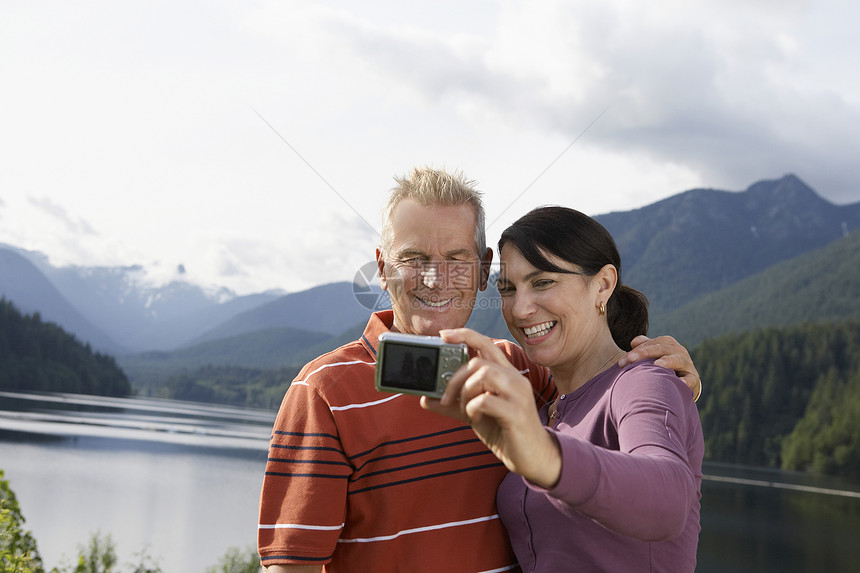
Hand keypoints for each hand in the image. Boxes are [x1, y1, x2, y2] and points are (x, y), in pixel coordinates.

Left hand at [421, 328, 561, 487]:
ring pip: (484, 374)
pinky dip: (472, 408)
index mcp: (505, 374)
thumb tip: (426, 399)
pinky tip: (475, 418)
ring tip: (465, 408)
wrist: (533, 456)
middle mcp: (514, 379)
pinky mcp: (517, 413)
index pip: (485, 343)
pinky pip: (485, 400)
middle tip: (446, 398)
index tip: (443, 335)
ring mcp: (518, 395)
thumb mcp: (475, 414)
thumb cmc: (505, 430)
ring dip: (465, 392)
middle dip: (455, 379)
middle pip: (479, 362)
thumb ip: (453, 404)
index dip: (464, 335)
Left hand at [618, 335, 701, 400]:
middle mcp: (677, 350)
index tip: (620, 363)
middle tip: (630, 361)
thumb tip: (633, 342)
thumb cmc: (663, 366)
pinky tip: (681, 383)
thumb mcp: (653, 355)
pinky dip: (686, 381)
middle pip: (659, 349)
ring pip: (677, 360)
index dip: (634, 352)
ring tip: (657, 365)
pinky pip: (690, 378)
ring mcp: (686, 363)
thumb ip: (643, 347)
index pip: (648, 344)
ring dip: (667, 362)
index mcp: (666, 343)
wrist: (685, 380)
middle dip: (644, 354)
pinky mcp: (693, 377)